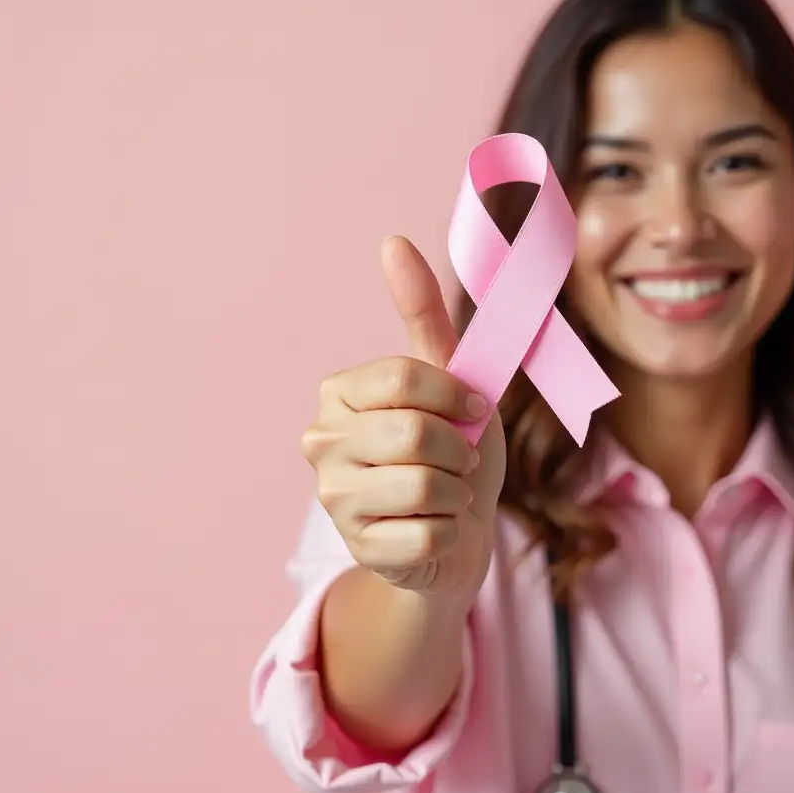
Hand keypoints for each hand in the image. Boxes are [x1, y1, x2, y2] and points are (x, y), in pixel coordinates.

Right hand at [301, 236, 506, 597]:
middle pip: (414, 434)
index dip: (455, 396)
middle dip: (458, 450)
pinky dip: (451, 531)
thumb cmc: (453, 447)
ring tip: (447, 493)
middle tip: (458, 461)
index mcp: (339, 394)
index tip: (472, 411)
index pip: (404, 376)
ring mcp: (333, 501)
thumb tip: (393, 241)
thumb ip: (424, 313)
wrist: (460, 532)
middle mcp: (321, 443)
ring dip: (458, 492)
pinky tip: (435, 529)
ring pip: (424, 487)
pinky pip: (430, 534)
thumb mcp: (452, 377)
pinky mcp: (358, 550)